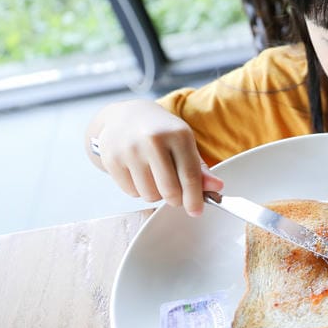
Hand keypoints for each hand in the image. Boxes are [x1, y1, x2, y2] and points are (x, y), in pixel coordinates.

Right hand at [93, 100, 223, 215]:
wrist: (126, 115)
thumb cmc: (161, 132)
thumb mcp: (184, 143)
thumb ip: (200, 168)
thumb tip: (216, 188)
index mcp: (178, 135)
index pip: (190, 176)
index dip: (194, 199)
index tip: (196, 211)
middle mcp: (153, 140)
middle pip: (170, 190)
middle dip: (176, 200)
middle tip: (176, 195)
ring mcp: (130, 150)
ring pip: (149, 195)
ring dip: (156, 195)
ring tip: (156, 178)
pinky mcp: (111, 159)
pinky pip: (131, 192)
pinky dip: (139, 190)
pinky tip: (140, 174)